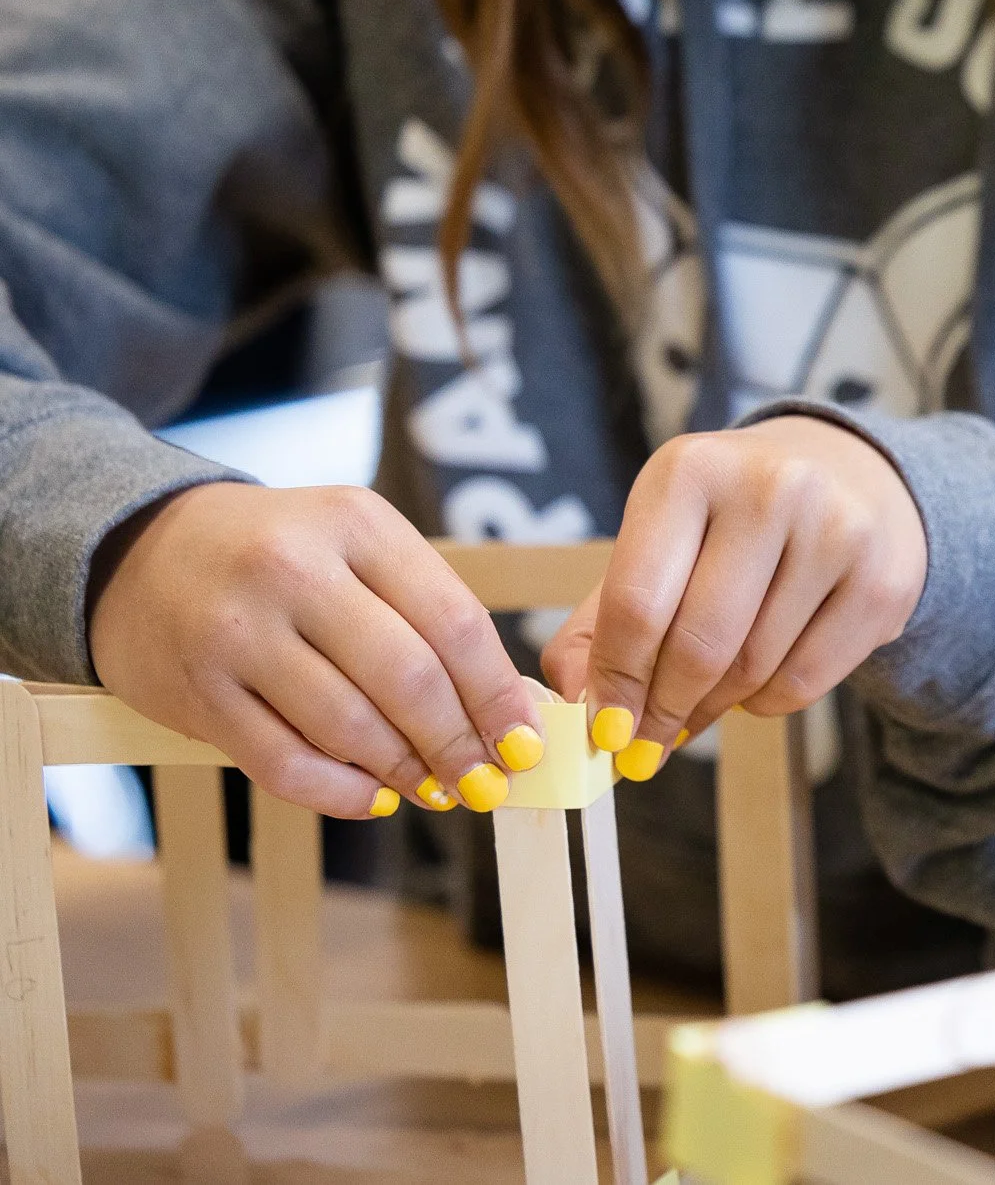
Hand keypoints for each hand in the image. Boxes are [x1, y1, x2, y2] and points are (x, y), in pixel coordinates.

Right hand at [88, 483, 540, 817]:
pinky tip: (374, 797)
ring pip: (349, 727)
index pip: (454, 621)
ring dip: (405, 772)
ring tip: (434, 788)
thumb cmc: (281, 554)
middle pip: (408, 679)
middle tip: (487, 781)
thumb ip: (430, 614)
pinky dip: (341, 793)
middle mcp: (294, 570)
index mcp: (355, 523)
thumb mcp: (358, 546)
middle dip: (460, 743)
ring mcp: (237, 632)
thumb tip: (511, 712)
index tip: (526, 742)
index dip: (497, 694)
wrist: (141, 552)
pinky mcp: (196, 693)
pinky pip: (284, 764)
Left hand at [540, 415, 925, 780]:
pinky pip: (805, 681)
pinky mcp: (882, 581)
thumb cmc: (731, 524)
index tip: (605, 732)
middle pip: (698, 644)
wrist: (851, 478)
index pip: (638, 602)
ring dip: (714, 709)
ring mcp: (836, 532)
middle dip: (663, 711)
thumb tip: (576, 705)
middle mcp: (769, 488)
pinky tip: (758, 682)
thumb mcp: (658, 543)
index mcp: (691, 470)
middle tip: (647, 746)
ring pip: (752, 669)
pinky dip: (767, 703)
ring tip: (701, 704)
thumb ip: (601, 624)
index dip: (615, 682)